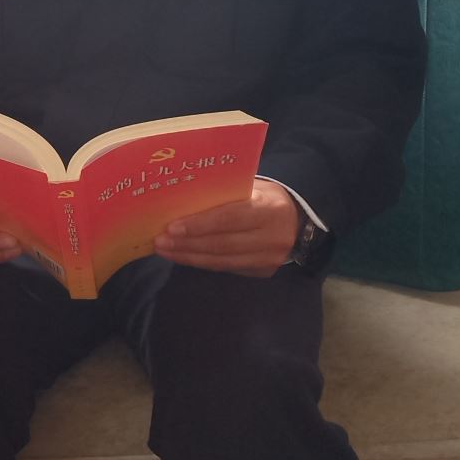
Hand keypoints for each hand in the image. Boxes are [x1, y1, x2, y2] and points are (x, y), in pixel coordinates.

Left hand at [153, 179, 300, 276]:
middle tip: (160, 241)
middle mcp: (271, 237)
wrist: (298, 220)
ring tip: (166, 250)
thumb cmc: (266, 197)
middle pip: (222, 244)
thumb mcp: (253, 187)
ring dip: (190, 257)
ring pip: (222, 261)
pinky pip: (227, 268)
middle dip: (187, 244)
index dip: (199, 225)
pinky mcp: (263, 272)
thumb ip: (225, 193)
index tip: (171, 228)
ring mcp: (268, 258)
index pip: (229, 218)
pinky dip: (203, 263)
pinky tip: (184, 257)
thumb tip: (183, 199)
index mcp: (269, 209)